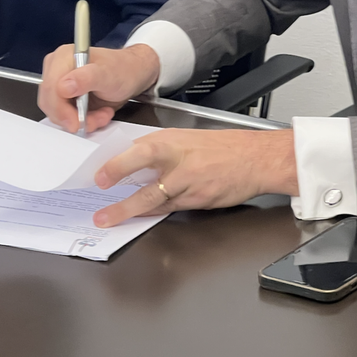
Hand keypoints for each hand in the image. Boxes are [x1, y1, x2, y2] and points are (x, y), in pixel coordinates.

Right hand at [38, 43, 159, 132]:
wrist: (132, 75)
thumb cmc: (122, 70)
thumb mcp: (108, 74)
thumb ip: (86, 78)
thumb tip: (64, 87)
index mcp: (62, 58)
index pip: (50, 89)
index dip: (61, 110)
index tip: (76, 122)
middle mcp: (57, 70)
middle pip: (51, 103)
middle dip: (74, 117)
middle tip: (94, 120)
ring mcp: (59, 84)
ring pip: (58, 114)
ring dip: (82, 121)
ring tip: (101, 115)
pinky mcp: (65, 98)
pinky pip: (66, 117)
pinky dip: (83, 121)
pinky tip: (97, 114)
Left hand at [92, 128, 298, 226]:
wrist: (257, 159)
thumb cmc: (222, 146)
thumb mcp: (186, 137)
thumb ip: (158, 147)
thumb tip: (129, 156)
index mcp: (174, 142)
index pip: (140, 151)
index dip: (118, 165)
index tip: (99, 176)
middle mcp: (180, 163)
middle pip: (147, 179)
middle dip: (122, 196)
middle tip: (100, 205)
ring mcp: (190, 185)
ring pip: (155, 201)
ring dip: (129, 211)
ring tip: (109, 219)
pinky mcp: (198, 201)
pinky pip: (169, 208)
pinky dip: (152, 213)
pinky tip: (137, 216)